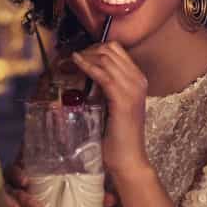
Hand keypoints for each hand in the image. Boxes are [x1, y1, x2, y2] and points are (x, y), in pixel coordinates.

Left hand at [66, 43, 151, 178]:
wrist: (128, 158)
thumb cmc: (117, 136)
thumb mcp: (113, 105)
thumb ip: (105, 89)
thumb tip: (84, 76)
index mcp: (138, 80)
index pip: (116, 50)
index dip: (94, 48)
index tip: (77, 55)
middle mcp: (138, 80)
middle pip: (110, 50)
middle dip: (87, 50)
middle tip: (70, 59)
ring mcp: (133, 89)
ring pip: (106, 58)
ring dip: (84, 56)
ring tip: (68, 61)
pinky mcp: (123, 99)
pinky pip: (102, 74)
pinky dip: (87, 66)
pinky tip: (75, 63)